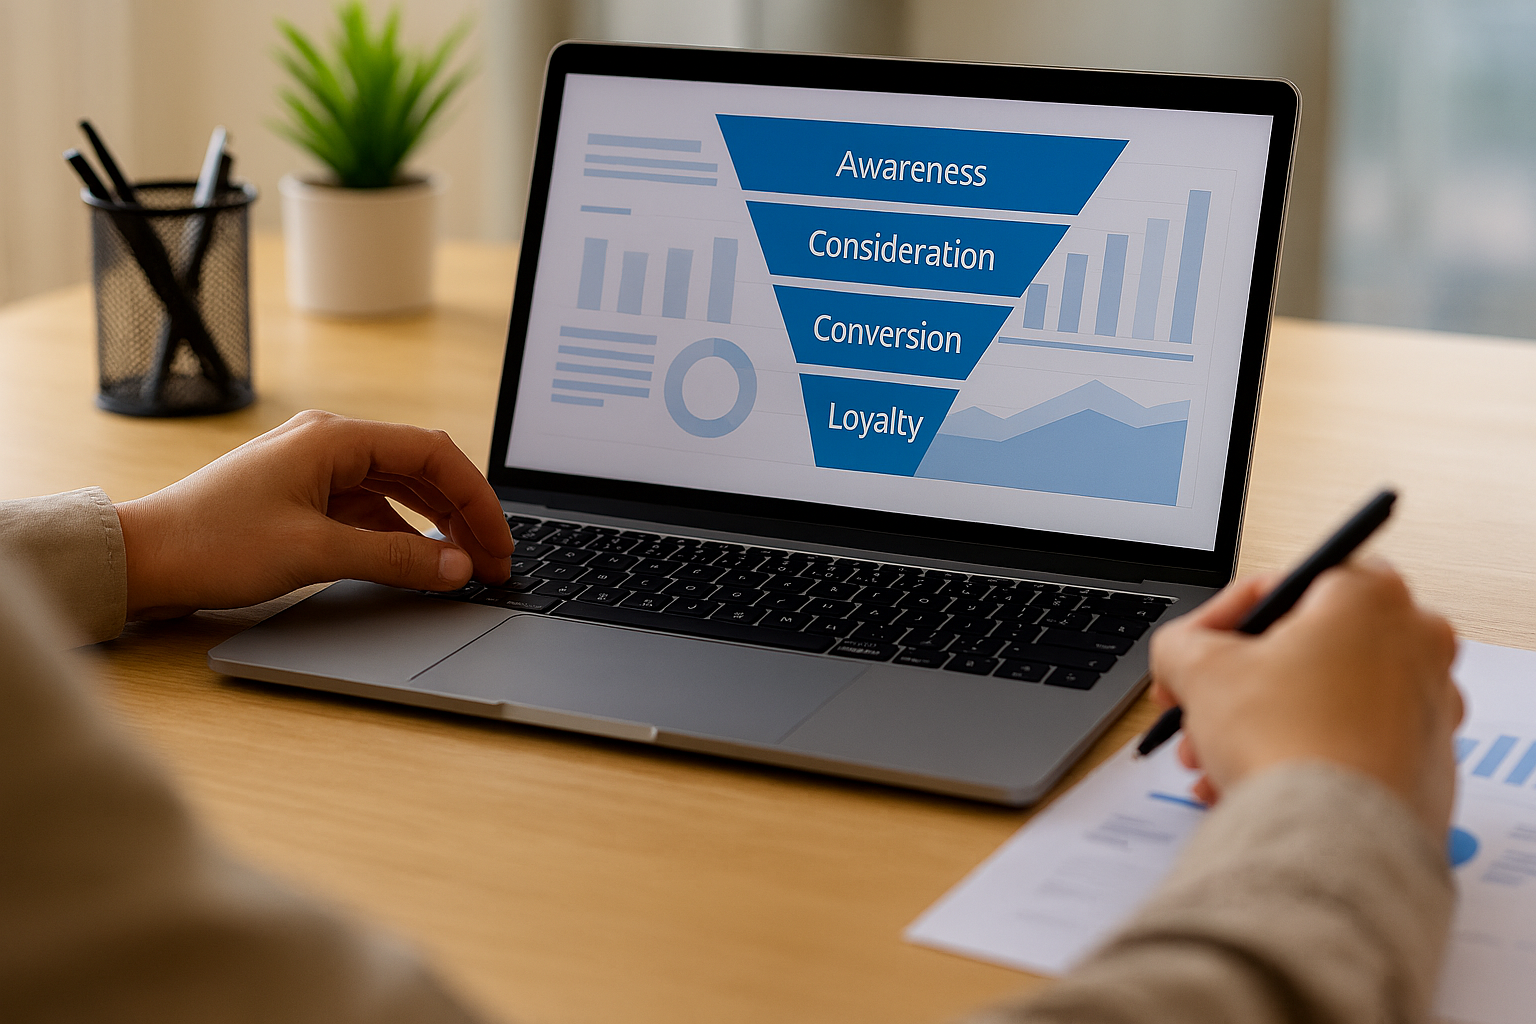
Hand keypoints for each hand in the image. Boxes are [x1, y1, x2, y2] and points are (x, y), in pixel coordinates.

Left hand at [115, 410, 512, 618]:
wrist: (143, 558)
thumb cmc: (213, 543)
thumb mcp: (315, 552)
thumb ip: (395, 559)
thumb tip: (457, 567)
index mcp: (335, 439)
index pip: (434, 454)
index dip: (477, 498)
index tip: (500, 541)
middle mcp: (330, 445)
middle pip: (423, 471)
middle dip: (464, 515)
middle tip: (495, 561)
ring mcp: (317, 471)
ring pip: (400, 491)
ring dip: (437, 526)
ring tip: (466, 565)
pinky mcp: (305, 498)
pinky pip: (372, 510)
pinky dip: (402, 535)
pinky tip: (417, 563)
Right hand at [1147, 559, 1461, 834]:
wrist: (1334, 842)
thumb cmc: (1288, 744)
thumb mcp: (1200, 670)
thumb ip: (1181, 643)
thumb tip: (1181, 651)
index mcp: (1372, 597)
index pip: (1278, 586)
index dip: (1218, 621)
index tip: (1191, 651)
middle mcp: (1417, 643)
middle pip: (1302, 648)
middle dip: (1237, 684)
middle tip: (1199, 706)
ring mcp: (1430, 707)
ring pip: (1321, 700)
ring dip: (1257, 724)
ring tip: (1212, 758)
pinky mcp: (1428, 764)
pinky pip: (1346, 745)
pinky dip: (1297, 756)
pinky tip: (1247, 783)